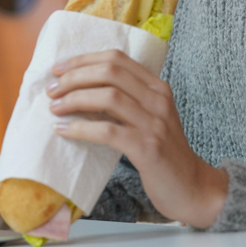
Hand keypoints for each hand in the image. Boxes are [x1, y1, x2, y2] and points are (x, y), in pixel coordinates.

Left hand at [47, 50, 227, 227]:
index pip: (116, 59)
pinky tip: (63, 130)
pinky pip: (107, 131)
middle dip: (74, 78)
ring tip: (54, 108)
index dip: (83, 60)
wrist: (192, 187)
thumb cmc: (162, 152)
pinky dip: (80, 128)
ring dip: (74, 100)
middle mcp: (158, 100)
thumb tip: (78, 90)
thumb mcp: (146, 117)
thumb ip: (123, 101)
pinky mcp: (148, 148)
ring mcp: (154, 123)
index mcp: (157, 87)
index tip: (59, 69)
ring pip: (108, 97)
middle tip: (52, 90)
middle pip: (109, 73)